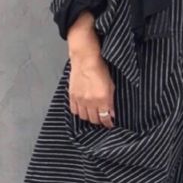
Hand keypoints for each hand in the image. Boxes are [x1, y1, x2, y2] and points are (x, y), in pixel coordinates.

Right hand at [67, 10, 114, 127]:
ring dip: (89, 118)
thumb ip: (111, 101)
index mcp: (102, 99)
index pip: (105, 118)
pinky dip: (79, 112)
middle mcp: (90, 102)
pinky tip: (83, 109)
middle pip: (94, 120)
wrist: (85, 59)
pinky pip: (74, 110)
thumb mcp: (111, 85)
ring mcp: (80, 100)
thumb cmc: (100, 69)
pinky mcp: (72, 96)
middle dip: (99, 121)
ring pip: (84, 117)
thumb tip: (111, 113)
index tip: (110, 124)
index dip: (108, 123)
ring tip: (93, 115)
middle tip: (102, 119)